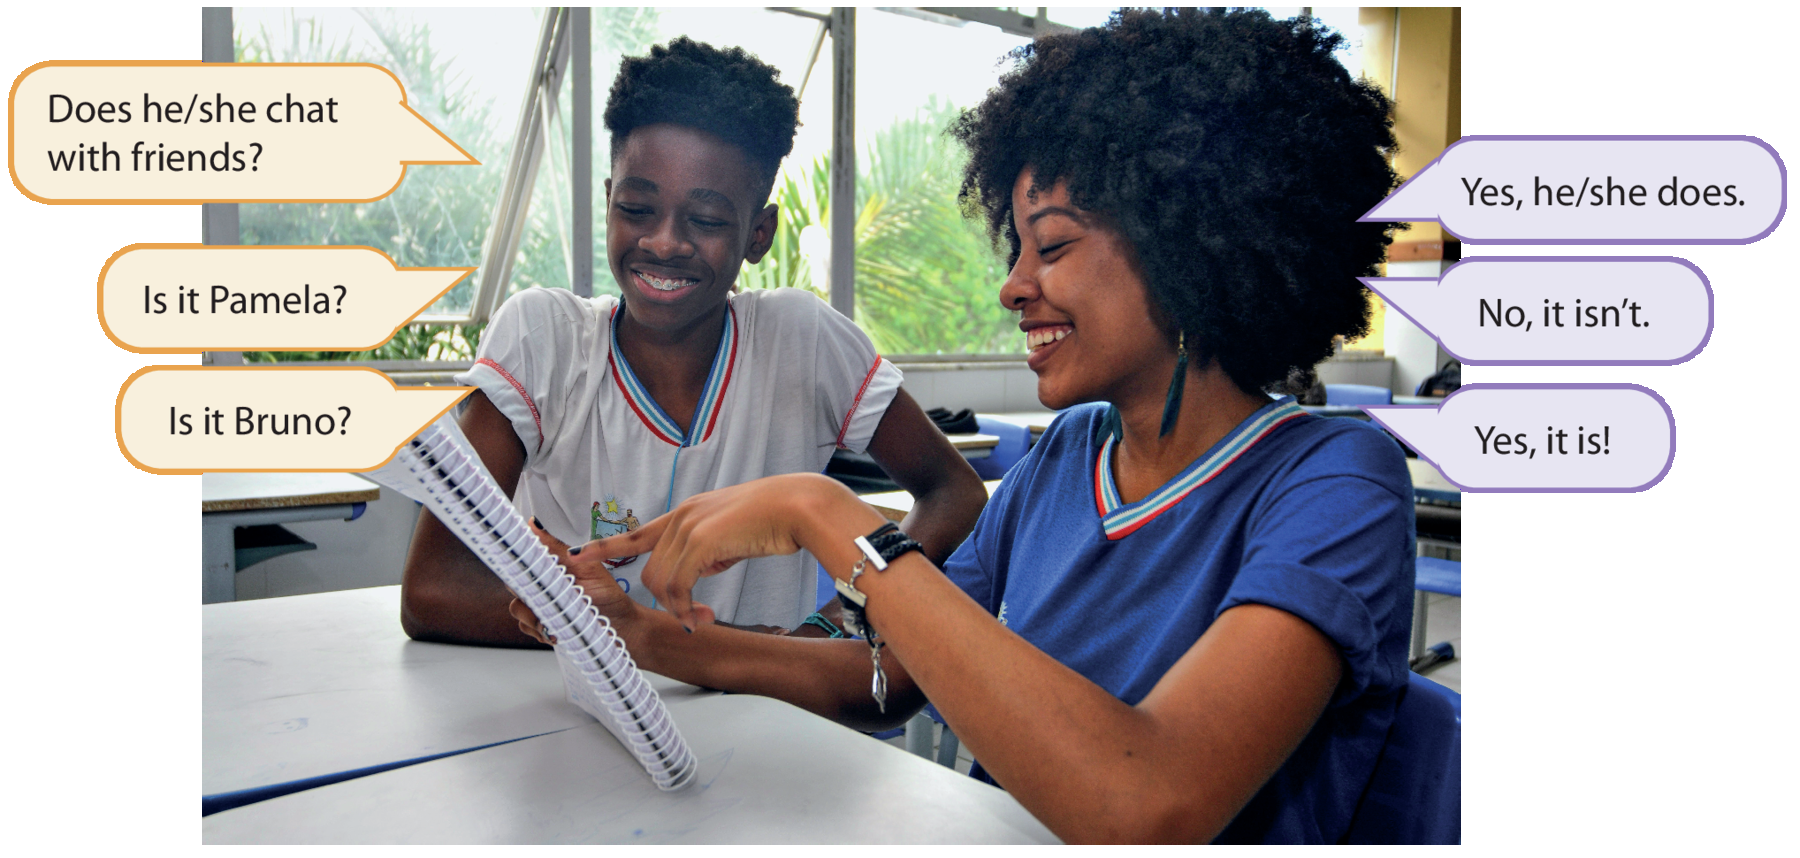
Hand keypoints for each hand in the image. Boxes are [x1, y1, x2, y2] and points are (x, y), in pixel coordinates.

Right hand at [508, 518, 645, 644]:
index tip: (516, 564)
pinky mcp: (547, 627)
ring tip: (555, 617)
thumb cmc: (607, 593)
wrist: (623, 623)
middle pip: (514, 586)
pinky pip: (529, 629)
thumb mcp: (585, 567)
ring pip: (519, 609)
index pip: (520, 562)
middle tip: (544, 596)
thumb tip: (534, 523)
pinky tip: (556, 631)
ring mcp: (543, 608)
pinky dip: (540, 630)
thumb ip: (557, 548)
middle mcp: (542, 587)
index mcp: (549, 569)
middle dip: (524, 591)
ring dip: (533, 615)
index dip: (513, 563)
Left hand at [584, 473, 868, 630]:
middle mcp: (682, 516)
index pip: (638, 532)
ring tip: (701, 619)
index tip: (579, 557)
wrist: (799, 505)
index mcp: (687, 511)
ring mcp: (688, 528)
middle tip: (694, 618)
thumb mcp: (732, 532)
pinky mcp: (701, 542)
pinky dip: (686, 608)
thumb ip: (710, 547)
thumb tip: (702, 567)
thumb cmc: (776, 518)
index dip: (607, 547)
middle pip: (650, 570)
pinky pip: (679, 586)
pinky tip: (702, 617)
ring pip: (660, 581)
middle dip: (666, 600)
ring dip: (678, 608)